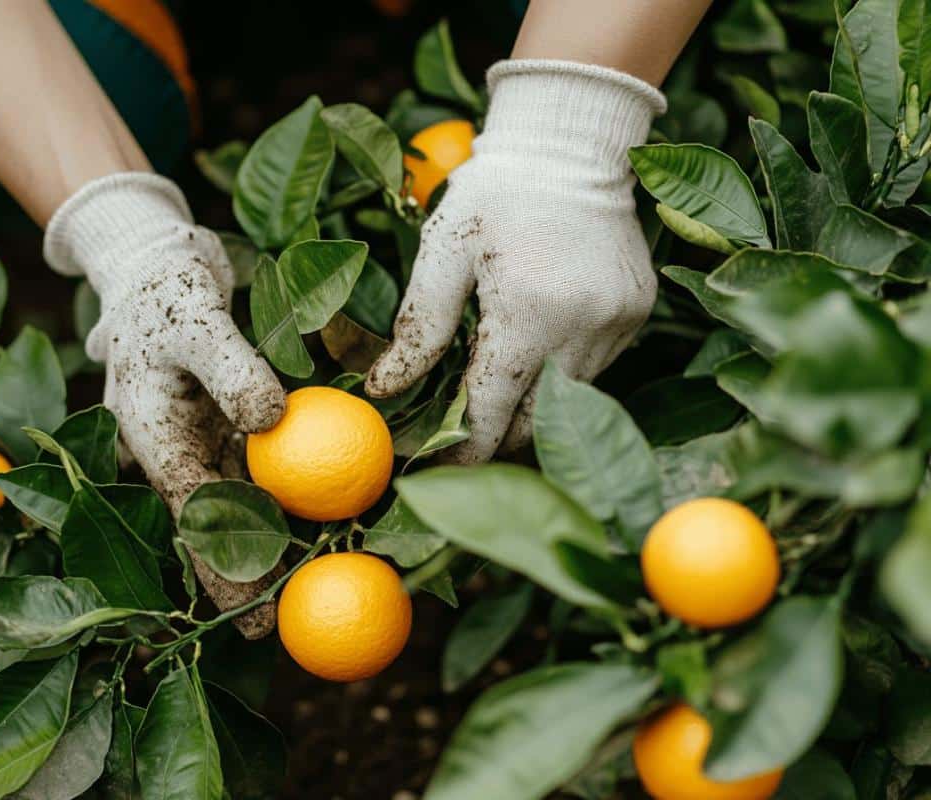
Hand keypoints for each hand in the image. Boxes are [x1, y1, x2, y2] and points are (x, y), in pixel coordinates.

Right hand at [44, 172, 286, 636]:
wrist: (155, 260)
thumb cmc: (166, 288)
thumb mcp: (195, 319)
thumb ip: (232, 368)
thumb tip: (274, 422)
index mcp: (155, 439)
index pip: (194, 517)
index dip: (222, 568)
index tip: (251, 616)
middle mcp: (180, 448)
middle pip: (225, 520)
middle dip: (259, 567)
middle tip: (301, 612)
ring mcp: (207, 436)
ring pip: (249, 496)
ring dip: (282, 530)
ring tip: (325, 572)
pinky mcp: (232, 418)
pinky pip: (266, 460)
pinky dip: (294, 483)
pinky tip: (330, 505)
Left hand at [366, 61, 665, 462]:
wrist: (570, 142)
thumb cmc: (496, 193)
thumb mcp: (443, 252)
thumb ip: (418, 327)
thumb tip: (384, 390)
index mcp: (530, 312)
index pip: (494, 410)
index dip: (463, 449)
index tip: (435, 466)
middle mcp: (585, 326)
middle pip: (535, 418)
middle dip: (495, 436)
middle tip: (455, 439)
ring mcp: (619, 322)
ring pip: (566, 397)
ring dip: (528, 403)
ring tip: (491, 391)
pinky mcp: (638, 312)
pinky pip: (593, 366)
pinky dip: (559, 371)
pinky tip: (536, 347)